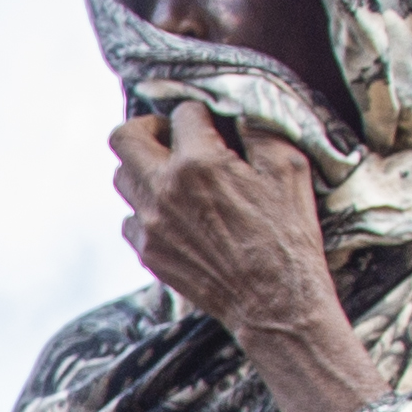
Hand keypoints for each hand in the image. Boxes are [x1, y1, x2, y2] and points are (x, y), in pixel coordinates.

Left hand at [108, 106, 392, 411]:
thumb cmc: (288, 234)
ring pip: (122, 178)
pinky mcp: (147, 253)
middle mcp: (163, 190)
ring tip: (175, 175)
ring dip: (145, 169)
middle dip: (148, 129)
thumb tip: (239, 108)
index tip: (213, 124)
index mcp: (199, 162)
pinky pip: (130, 218)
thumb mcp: (289, 169)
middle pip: (123, 138)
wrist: (274, 302)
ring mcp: (150, 224)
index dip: (202, 114)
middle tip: (172, 137)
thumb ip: (260, 129)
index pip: (183, 114)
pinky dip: (148, 209)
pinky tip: (177, 214)